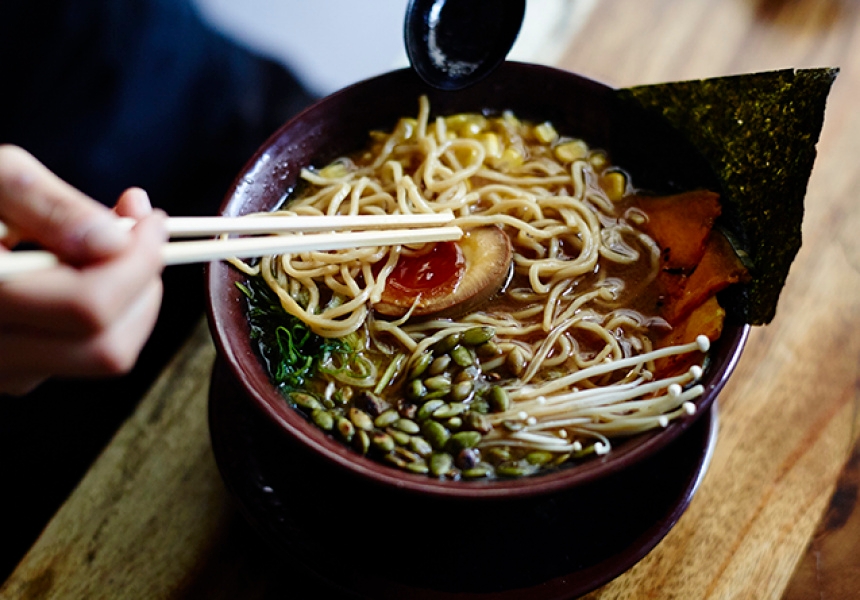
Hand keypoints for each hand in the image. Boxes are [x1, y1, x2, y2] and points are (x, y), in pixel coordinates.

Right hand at [0, 145, 167, 394]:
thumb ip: (48, 205)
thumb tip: (113, 242)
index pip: (90, 307)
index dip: (138, 259)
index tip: (147, 215)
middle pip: (109, 346)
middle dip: (144, 283)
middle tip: (141, 231)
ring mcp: (3, 371)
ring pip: (107, 356)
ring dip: (133, 298)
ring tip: (115, 244)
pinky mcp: (16, 374)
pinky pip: (86, 354)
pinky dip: (110, 311)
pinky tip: (86, 269)